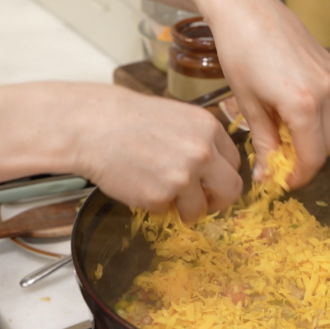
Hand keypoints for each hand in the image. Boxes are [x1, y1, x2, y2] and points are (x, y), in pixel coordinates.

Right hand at [66, 84, 241, 222]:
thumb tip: (216, 168)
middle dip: (217, 200)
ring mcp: (183, 177)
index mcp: (209, 128)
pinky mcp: (160, 197)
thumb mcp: (178, 117)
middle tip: (202, 201)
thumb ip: (201, 140)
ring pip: (199, 209)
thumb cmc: (131, 119)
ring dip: (184, 208)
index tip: (211, 181)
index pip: (235, 162)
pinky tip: (140, 185)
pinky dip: (154, 205)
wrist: (94, 126)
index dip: (222, 175)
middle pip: (231, 190)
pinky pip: (167, 212)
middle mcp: (203, 152)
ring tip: (161, 192)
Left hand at [199, 0, 329, 187]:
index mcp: (303, 104)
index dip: (298, 176)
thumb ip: (263, 142)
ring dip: (310, 138)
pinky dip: (313, 116)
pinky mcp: (329, 65)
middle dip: (307, 160)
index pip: (313, 157)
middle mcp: (325, 91)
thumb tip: (266, 174)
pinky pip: (328, 103)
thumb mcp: (248, 103)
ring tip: (280, 136)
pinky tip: (286, 111)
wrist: (245, 6)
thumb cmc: (238, 51)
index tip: (281, 182)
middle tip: (280, 163)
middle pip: (328, 145)